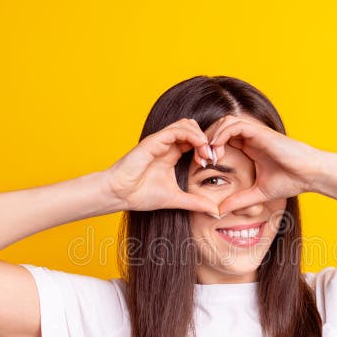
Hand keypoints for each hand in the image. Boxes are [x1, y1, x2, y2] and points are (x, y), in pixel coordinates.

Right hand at [105, 118, 219, 214]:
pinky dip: (192, 136)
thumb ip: (195, 202)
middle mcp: (167, 145)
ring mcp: (160, 141)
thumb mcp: (176, 199)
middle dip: (206, 140)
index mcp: (172, 154)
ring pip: (187, 124)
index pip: (195, 140)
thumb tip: (215, 211)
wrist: (120, 194)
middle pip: (193, 128)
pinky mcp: (154, 141)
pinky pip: (177, 130)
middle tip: (211, 157)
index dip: (207, 148)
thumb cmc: (141, 195)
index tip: (213, 163)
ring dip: (201, 136)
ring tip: (206, 153)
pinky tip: (199, 149)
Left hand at [206, 115, 326, 213]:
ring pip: (225, 122)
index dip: (209, 149)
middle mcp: (250, 137)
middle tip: (201, 160)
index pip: (221, 139)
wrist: (310, 175)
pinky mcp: (260, 132)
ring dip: (212, 137)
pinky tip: (218, 151)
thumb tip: (220, 211)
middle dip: (206, 141)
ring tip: (209, 156)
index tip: (203, 166)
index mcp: (249, 147)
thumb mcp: (258, 194)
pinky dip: (222, 134)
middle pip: (219, 128)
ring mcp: (255, 133)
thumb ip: (239, 201)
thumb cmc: (291, 181)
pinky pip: (235, 125)